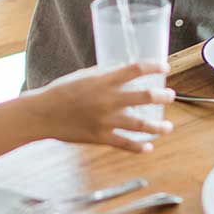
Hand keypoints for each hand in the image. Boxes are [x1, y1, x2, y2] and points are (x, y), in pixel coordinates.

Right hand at [27, 61, 174, 152]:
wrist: (42, 114)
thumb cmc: (60, 92)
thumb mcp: (82, 76)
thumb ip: (102, 74)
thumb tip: (120, 72)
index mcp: (103, 81)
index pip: (135, 69)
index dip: (153, 66)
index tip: (165, 66)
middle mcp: (108, 100)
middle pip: (144, 97)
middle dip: (161, 96)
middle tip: (170, 95)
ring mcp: (106, 120)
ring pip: (140, 125)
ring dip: (157, 126)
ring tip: (168, 126)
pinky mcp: (100, 137)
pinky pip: (125, 144)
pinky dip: (139, 147)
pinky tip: (148, 146)